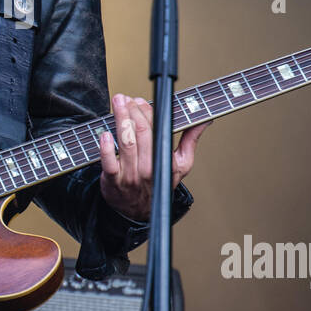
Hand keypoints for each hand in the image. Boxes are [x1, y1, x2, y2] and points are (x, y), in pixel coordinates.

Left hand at [99, 93, 207, 221]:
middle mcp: (148, 168)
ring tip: (117, 104)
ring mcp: (130, 175)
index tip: (141, 101)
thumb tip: (205, 120)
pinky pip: (109, 163)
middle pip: (141, 133)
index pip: (157, 130)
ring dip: (120, 120)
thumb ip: (191, 139)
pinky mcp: (113, 181)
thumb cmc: (159, 182)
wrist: (140, 211)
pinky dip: (106, 147)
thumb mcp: (181, 164)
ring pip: (126, 143)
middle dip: (133, 111)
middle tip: (126, 98)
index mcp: (165, 161)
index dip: (148, 112)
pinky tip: (105, 133)